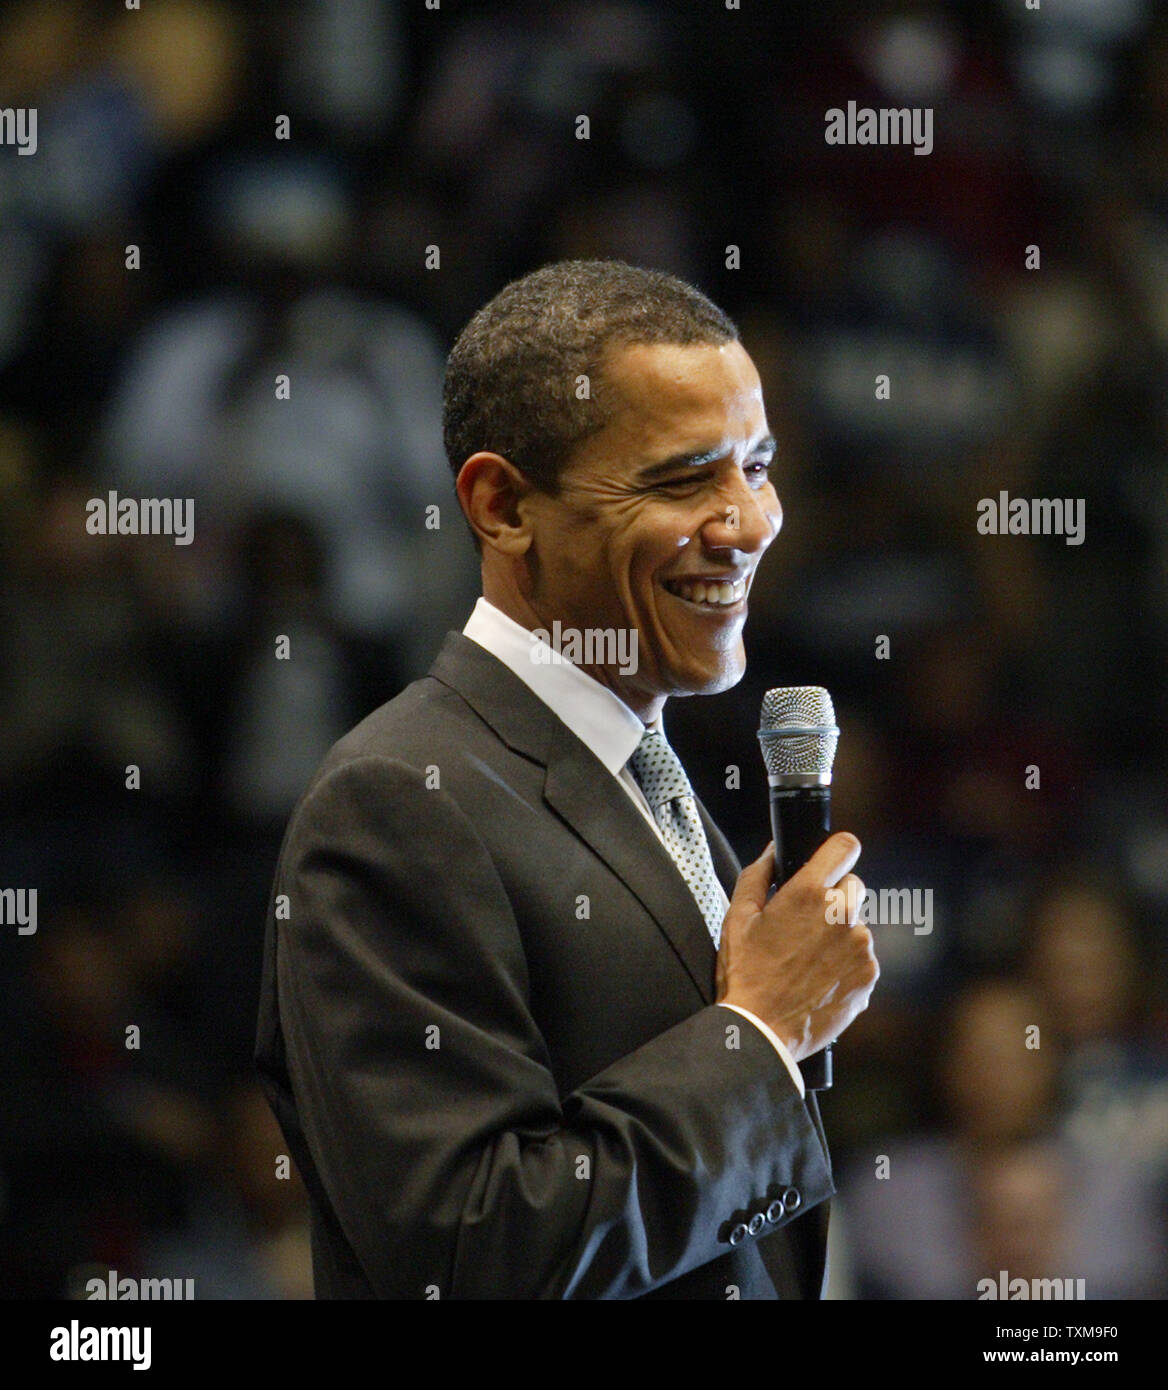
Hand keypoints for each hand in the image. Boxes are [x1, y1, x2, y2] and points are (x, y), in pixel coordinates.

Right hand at [716, 833, 878, 1061]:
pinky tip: (819, 978)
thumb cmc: (746, 973)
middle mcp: (842, 914)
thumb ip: (758, 875)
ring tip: (808, 959)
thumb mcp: (738, 917)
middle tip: (806, 923)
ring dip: (840, 933)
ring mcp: (860, 946)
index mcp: (809, 893)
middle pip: (853, 885)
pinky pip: (862, 956)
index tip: (830, 861)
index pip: (845, 847)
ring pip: (857, 924)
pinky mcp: (869, 974)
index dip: (837, 850)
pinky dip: (846, 963)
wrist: (762, 1030)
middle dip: (833, 897)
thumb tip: (773, 851)